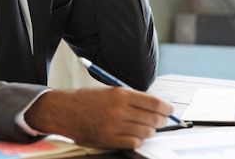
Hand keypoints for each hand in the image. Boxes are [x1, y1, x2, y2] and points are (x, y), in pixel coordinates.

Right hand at [24, 87, 173, 148]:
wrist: (64, 111)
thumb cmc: (86, 99)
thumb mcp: (110, 91)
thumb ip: (131, 98)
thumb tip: (153, 106)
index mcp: (120, 94)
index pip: (154, 102)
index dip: (166, 107)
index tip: (170, 109)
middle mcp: (119, 110)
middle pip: (152, 119)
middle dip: (162, 120)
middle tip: (162, 120)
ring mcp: (114, 126)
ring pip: (145, 132)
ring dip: (149, 131)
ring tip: (147, 128)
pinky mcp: (108, 139)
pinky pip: (133, 143)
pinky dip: (138, 140)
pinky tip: (135, 136)